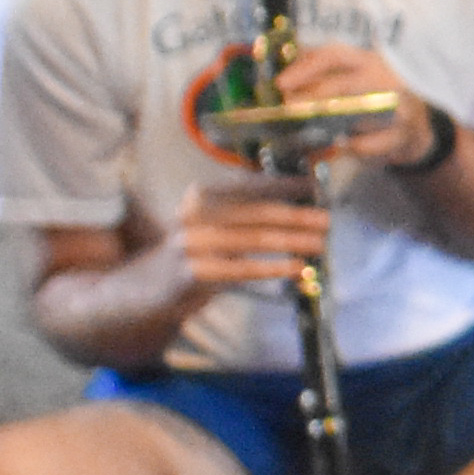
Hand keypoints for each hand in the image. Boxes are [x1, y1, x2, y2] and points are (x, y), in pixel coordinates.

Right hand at [171, 165, 336, 294]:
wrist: (146, 290)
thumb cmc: (192, 257)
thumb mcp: (213, 229)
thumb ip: (245, 218)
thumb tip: (297, 211)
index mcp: (202, 197)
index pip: (249, 185)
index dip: (284, 184)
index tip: (314, 185)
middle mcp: (195, 214)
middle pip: (256, 212)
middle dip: (296, 215)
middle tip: (326, 220)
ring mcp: (192, 243)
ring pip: (254, 239)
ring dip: (292, 241)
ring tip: (319, 243)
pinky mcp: (193, 273)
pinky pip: (242, 268)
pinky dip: (273, 267)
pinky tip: (297, 268)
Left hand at [264, 42, 427, 166]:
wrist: (416, 127)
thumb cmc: (375, 98)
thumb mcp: (357, 77)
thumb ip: (325, 74)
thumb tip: (285, 79)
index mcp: (369, 60)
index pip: (335, 56)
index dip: (306, 68)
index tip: (281, 84)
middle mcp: (385, 80)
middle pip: (341, 85)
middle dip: (308, 99)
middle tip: (286, 110)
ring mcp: (396, 108)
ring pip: (351, 117)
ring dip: (322, 128)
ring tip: (302, 135)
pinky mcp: (400, 136)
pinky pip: (363, 145)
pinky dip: (343, 149)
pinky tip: (333, 150)